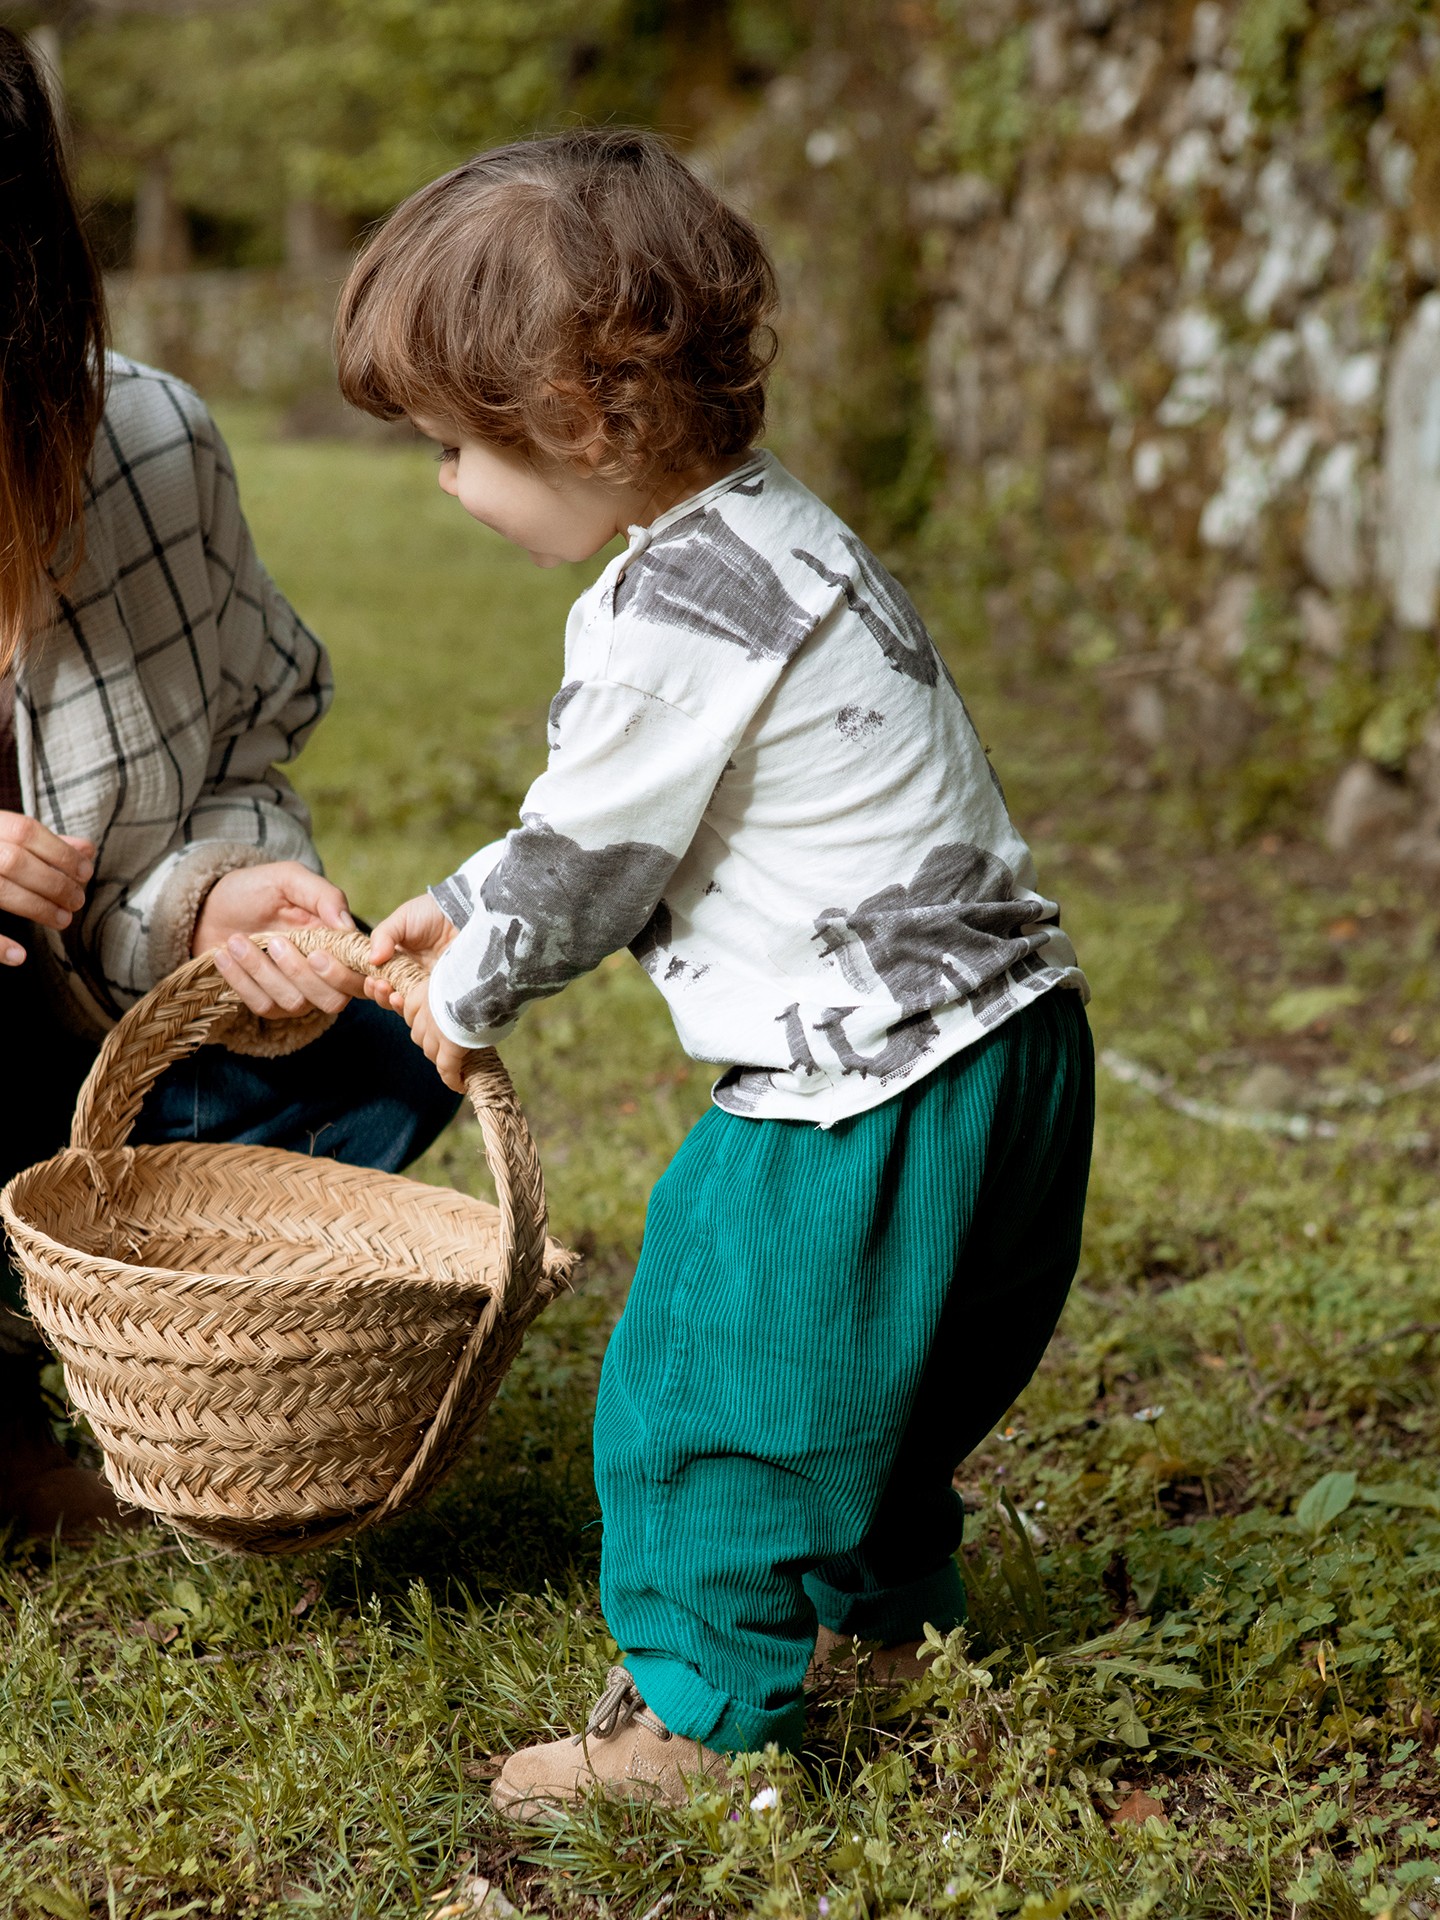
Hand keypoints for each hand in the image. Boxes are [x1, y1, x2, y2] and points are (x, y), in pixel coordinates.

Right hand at [0, 813, 95, 966]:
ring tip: (62, 920)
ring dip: (36, 907)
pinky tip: (19, 956)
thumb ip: (43, 844)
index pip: (25, 830)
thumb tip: (87, 849)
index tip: (85, 872)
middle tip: (78, 900)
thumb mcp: (5, 838)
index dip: (60, 851)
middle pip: (14, 861)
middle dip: (53, 882)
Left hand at [194, 860, 367, 1021]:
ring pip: (295, 1002)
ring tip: (237, 940)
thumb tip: (347, 927)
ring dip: (262, 971)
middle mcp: (325, 974)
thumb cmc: (256, 890)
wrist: (213, 906)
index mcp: (339, 944)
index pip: (360, 974)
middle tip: (275, 942)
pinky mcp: (269, 1003)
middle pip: (333, 999)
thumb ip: (324, 896)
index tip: (316, 954)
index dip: (345, 974)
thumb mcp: (289, 879)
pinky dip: (242, 979)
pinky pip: (264, 1005)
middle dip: (301, 974)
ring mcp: (298, 993)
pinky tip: (226, 954)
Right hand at [366, 894, 468, 1090]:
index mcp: (399, 961)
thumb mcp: (403, 919)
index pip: (380, 980)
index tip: (373, 980)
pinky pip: (432, 1011)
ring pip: (410, 1008)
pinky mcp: (448, 995)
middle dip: (383, 996)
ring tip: (396, 995)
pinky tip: (414, 1002)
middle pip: (392, 997)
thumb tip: (371, 960)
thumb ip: (383, 936)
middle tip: (383, 987)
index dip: (373, 984)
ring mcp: (432, 988)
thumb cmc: (435, 911)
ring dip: (398, 1005)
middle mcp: (414, 977)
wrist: (469, 911)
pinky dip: (421, 1011)